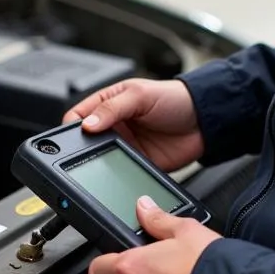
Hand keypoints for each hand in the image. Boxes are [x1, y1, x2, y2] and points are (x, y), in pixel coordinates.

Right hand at [62, 78, 203, 171]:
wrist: (204, 121)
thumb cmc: (174, 98)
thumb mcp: (140, 95)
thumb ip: (112, 108)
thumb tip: (87, 124)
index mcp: (107, 104)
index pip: (78, 116)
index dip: (71, 127)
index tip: (70, 137)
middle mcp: (113, 126)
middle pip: (85, 142)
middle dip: (82, 150)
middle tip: (83, 156)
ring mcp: (124, 146)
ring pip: (101, 160)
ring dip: (100, 165)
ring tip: (103, 166)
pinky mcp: (137, 164)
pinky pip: (120, 174)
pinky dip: (117, 178)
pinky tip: (118, 177)